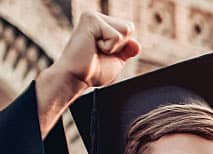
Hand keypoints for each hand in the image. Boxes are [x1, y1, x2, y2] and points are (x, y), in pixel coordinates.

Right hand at [35, 12, 140, 136]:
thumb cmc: (91, 71)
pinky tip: (92, 47)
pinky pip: (117, 35)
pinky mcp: (90, 19)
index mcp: (101, 25)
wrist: (76, 78)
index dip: (122, 46)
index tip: (103, 53)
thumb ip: (127, 50)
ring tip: (95, 49)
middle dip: (120, 45)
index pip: (129, 29)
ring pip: (126, 29)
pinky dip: (109, 47)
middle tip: (98, 52)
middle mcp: (96, 17)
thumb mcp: (116, 60)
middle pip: (129, 27)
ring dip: (114, 46)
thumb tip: (136, 44)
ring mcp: (92, 16)